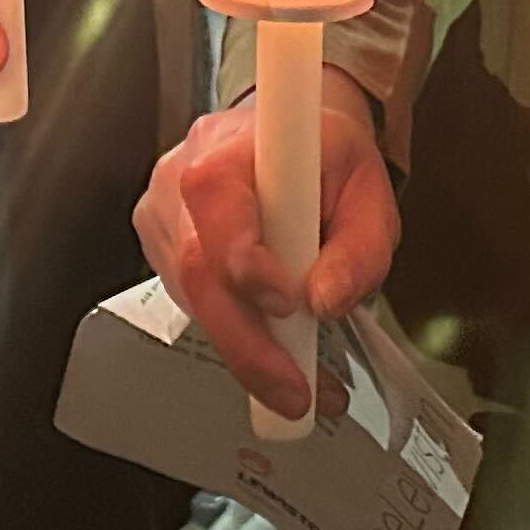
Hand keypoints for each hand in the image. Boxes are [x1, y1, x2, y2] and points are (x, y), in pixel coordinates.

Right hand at [132, 67, 398, 420]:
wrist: (291, 138)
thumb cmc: (325, 160)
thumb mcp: (369, 194)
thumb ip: (359, 250)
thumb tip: (325, 301)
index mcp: (231, 147)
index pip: (218, 205)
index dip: (247, 263)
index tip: (290, 304)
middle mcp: (179, 177)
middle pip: (196, 269)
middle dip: (247, 343)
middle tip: (291, 392)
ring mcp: (161, 213)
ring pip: (191, 297)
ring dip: (245, 346)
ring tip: (297, 378)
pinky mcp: (160, 245)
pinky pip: (190, 302)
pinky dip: (234, 332)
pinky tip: (271, 347)